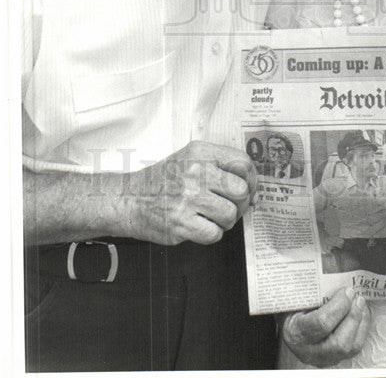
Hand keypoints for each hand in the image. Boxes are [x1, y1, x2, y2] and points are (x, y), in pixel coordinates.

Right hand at [121, 141, 256, 245]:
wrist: (130, 199)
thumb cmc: (165, 181)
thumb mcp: (190, 158)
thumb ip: (221, 167)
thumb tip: (254, 192)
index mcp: (200, 152)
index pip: (243, 163)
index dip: (252, 180)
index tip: (248, 189)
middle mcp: (196, 172)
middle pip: (241, 191)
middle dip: (240, 204)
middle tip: (230, 207)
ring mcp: (188, 198)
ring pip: (230, 215)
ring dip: (225, 221)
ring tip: (211, 217)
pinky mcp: (181, 223)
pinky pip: (215, 234)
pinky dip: (211, 234)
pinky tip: (199, 226)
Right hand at [282, 287, 370, 365]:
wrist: (289, 324)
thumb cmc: (292, 306)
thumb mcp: (296, 296)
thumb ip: (311, 287)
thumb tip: (333, 264)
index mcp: (295, 332)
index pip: (321, 323)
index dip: (339, 306)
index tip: (347, 290)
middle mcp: (309, 351)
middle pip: (339, 343)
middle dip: (353, 317)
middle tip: (357, 297)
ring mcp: (323, 359)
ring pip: (350, 348)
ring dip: (360, 322)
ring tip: (361, 302)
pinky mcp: (335, 359)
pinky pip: (355, 348)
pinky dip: (362, 328)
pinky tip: (362, 313)